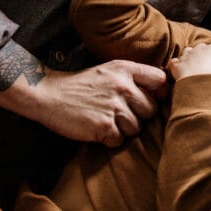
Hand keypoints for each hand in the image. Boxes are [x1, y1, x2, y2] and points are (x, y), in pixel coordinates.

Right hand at [36, 60, 166, 145]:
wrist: (47, 94)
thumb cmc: (81, 85)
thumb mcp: (109, 71)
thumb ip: (134, 78)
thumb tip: (163, 92)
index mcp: (125, 70)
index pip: (161, 81)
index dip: (161, 94)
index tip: (152, 100)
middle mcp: (122, 86)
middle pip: (151, 110)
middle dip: (139, 116)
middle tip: (119, 114)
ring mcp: (113, 106)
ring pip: (136, 128)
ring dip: (123, 130)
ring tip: (105, 120)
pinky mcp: (102, 126)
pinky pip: (119, 140)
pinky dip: (109, 139)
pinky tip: (97, 129)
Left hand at [169, 41, 210, 81]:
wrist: (204, 86)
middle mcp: (200, 47)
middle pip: (202, 50)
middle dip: (204, 58)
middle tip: (208, 71)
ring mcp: (187, 56)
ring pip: (187, 54)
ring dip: (190, 61)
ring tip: (194, 72)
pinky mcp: (177, 65)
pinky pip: (175, 63)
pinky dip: (177, 67)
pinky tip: (181, 74)